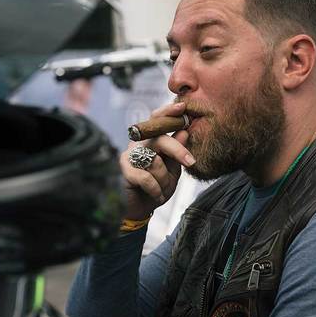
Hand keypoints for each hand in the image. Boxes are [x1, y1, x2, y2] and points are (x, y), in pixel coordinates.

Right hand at [120, 102, 195, 219]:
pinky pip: (146, 177)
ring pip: (155, 161)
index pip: (158, 120)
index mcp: (151, 139)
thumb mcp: (172, 170)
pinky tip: (156, 195)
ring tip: (163, 191)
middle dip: (177, 151)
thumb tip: (184, 131)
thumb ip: (177, 152)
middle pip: (160, 138)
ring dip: (164, 180)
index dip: (169, 112)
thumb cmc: (157, 187)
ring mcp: (129, 155)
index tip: (183, 107)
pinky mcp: (124, 170)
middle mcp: (139, 143)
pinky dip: (155, 189)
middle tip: (190, 162)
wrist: (140, 209)